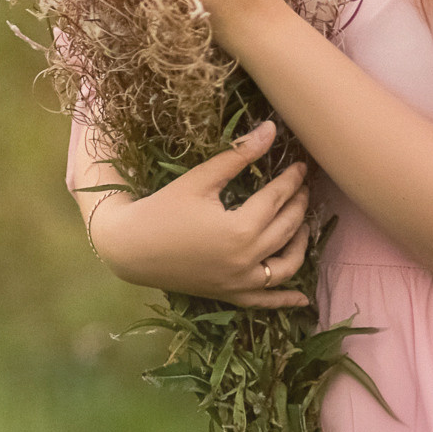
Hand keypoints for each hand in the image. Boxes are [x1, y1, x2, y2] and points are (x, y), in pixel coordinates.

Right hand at [88, 119, 312, 307]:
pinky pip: (264, 302)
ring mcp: (238, 282)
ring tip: (303, 223)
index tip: (301, 165)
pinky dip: (285, 300)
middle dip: (298, 204)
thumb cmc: (163, 208)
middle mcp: (246, 260)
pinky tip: (303, 298)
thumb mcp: (201, 179)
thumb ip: (239, 155)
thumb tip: (271, 129)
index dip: (291, 179)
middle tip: (303, 186)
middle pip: (286, 228)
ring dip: (300, 244)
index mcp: (240, 229)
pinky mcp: (228, 295)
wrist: (130, 248)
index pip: (277, 199)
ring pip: (285, 267)